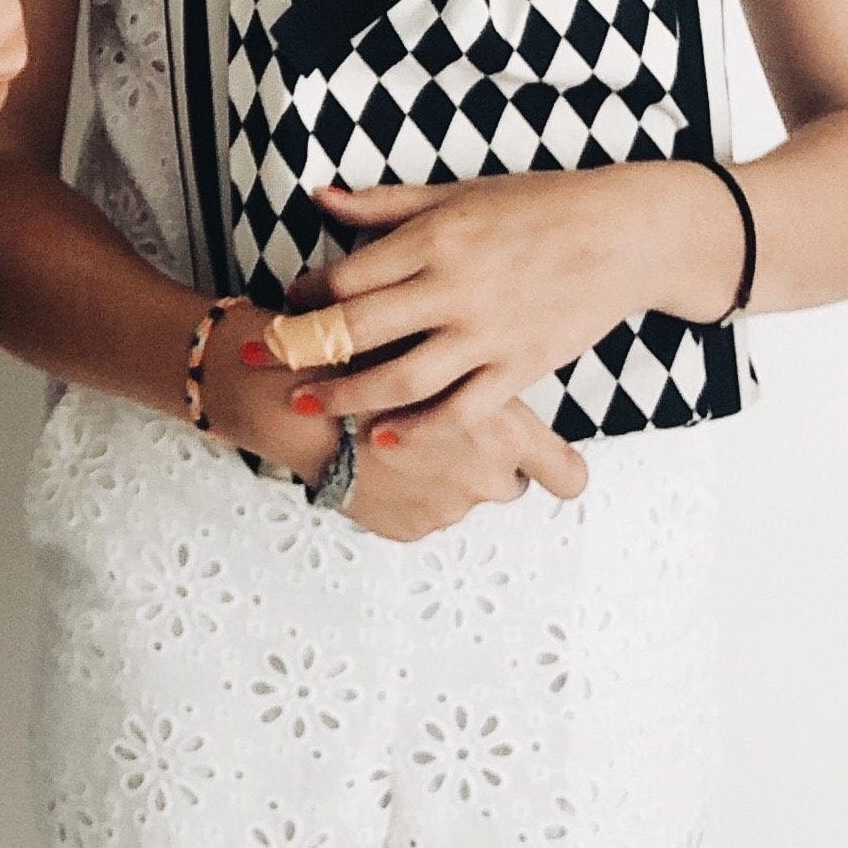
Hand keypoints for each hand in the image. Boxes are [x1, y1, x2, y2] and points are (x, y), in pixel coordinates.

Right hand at [199, 304, 586, 532]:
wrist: (282, 394)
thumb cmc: (361, 346)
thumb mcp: (431, 321)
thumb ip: (476, 323)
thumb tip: (519, 321)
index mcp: (504, 427)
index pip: (565, 475)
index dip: (558, 466)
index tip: (543, 451)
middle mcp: (485, 477)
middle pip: (511, 485)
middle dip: (486, 457)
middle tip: (453, 422)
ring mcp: (445, 508)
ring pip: (462, 496)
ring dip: (441, 470)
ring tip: (406, 434)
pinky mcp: (406, 526)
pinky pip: (421, 513)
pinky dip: (404, 489)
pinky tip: (379, 455)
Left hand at [291, 163, 739, 430]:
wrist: (621, 236)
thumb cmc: (537, 205)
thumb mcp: (456, 193)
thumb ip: (384, 204)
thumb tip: (319, 197)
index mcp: (435, 238)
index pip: (349, 274)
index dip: (308, 293)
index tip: (286, 300)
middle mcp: (454, 288)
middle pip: (360, 329)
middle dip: (303, 347)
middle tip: (263, 359)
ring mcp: (487, 335)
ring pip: (401, 378)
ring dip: (346, 395)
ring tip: (305, 404)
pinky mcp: (520, 368)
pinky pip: (459, 409)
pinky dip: (418, 427)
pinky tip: (382, 434)